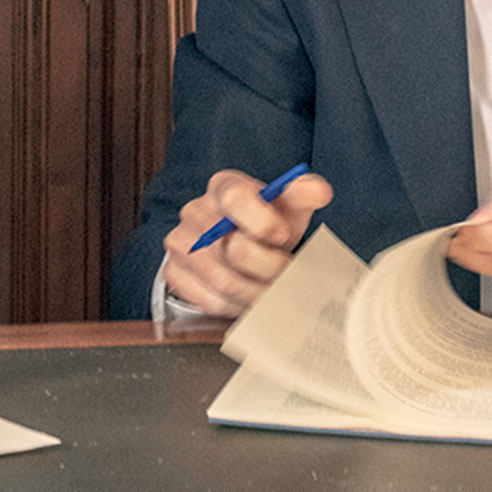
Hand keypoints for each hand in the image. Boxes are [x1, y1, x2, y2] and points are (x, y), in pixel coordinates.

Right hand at [160, 169, 332, 316]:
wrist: (237, 245)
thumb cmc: (266, 225)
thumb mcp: (289, 207)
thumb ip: (305, 194)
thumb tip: (318, 191)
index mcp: (223, 186)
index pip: (234, 198)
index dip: (262, 222)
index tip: (283, 236)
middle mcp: (195, 211)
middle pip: (231, 247)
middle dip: (268, 267)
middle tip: (287, 274)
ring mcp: (180, 242)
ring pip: (223, 279)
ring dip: (257, 292)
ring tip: (275, 290)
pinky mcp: (174, 272)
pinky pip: (209, 299)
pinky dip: (237, 305)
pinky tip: (252, 298)